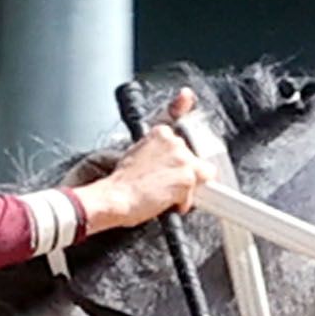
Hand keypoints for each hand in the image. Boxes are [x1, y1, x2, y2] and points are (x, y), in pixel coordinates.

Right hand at [73, 91, 207, 233]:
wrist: (115, 197)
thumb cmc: (121, 181)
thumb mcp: (136, 153)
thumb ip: (156, 146)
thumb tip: (165, 145)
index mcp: (161, 132)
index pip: (184, 133)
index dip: (185, 145)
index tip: (189, 112)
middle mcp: (174, 141)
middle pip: (193, 158)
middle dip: (183, 171)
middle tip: (162, 182)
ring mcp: (183, 159)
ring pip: (199, 176)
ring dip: (184, 187)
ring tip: (163, 193)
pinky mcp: (188, 178)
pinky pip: (194, 195)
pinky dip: (181, 203)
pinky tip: (164, 201)